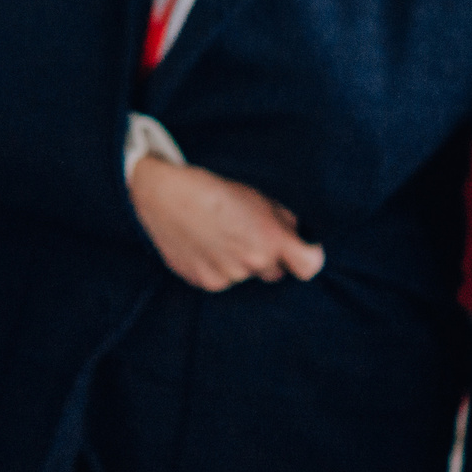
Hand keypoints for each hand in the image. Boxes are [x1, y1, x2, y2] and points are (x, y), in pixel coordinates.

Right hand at [129, 157, 324, 289]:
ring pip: (245, 275)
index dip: (305, 255)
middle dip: (267, 256)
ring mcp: (227, 276)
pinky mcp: (204, 282)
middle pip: (275, 272)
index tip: (297, 248)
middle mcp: (252, 262)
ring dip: (239, 262)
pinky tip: (203, 244)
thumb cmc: (211, 189)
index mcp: (270, 239)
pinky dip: (217, 266)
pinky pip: (222, 279)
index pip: (309, 265)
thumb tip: (298, 234)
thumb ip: (283, 219)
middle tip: (246, 233)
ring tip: (218, 235)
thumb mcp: (256, 195)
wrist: (163, 195)